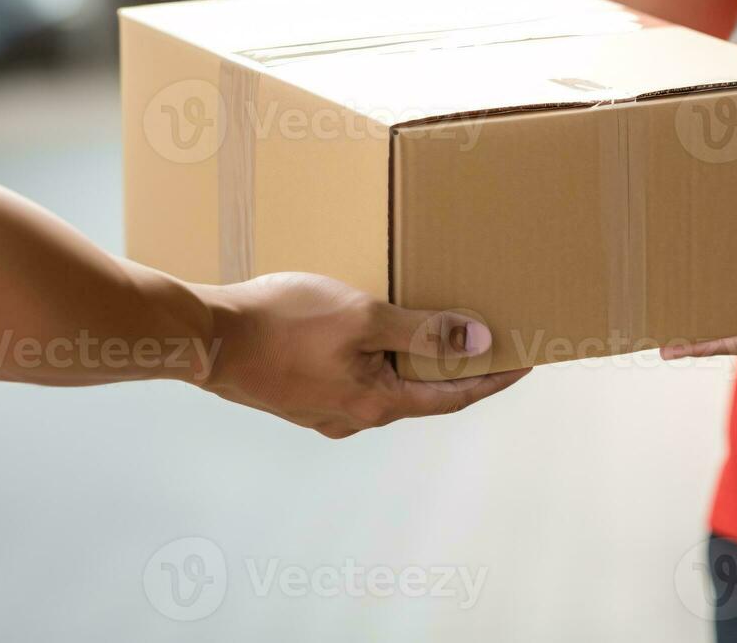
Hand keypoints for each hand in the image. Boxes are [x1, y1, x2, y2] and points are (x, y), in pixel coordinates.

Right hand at [197, 272, 527, 437]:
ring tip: (434, 325)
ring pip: (386, 384)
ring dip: (414, 359)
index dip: (494, 378)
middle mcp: (355, 418)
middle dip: (456, 366)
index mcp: (377, 404)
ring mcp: (326, 411)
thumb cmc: (284, 323)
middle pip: (423, 393)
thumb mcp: (363, 318)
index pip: (455, 396)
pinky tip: (374, 331)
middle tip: (488, 336)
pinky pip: (356, 377)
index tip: (528, 360)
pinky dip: (378, 357)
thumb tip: (478, 343)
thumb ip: (423, 332)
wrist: (207, 339)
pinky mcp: (302, 396)